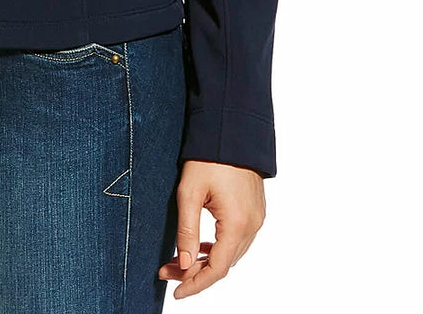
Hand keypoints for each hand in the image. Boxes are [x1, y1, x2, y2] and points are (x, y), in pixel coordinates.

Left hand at [158, 160, 265, 297]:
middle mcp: (252, 226)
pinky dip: (217, 248)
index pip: (216, 269)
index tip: (175, 292)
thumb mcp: (189, 192)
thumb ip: (186, 231)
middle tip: (166, 271)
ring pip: (230, 254)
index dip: (195, 284)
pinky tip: (199, 247)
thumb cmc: (209, 157)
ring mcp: (256, 219)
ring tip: (177, 261)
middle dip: (194, 273)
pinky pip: (237, 240)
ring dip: (205, 261)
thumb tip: (183, 264)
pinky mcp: (254, 211)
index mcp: (237, 224)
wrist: (232, 130)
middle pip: (223, 264)